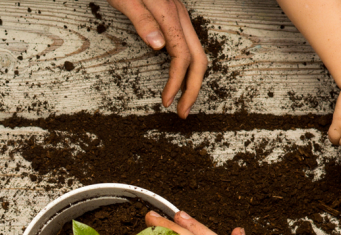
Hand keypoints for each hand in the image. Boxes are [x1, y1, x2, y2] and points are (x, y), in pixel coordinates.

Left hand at [108, 0, 207, 117]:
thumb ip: (142, 21)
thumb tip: (158, 46)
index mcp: (169, 14)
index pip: (181, 56)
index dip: (176, 83)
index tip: (167, 102)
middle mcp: (180, 16)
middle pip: (198, 59)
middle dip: (193, 89)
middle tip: (182, 113)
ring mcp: (180, 16)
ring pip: (197, 53)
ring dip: (192, 81)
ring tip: (183, 101)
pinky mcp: (175, 17)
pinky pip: (189, 46)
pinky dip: (188, 67)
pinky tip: (179, 78)